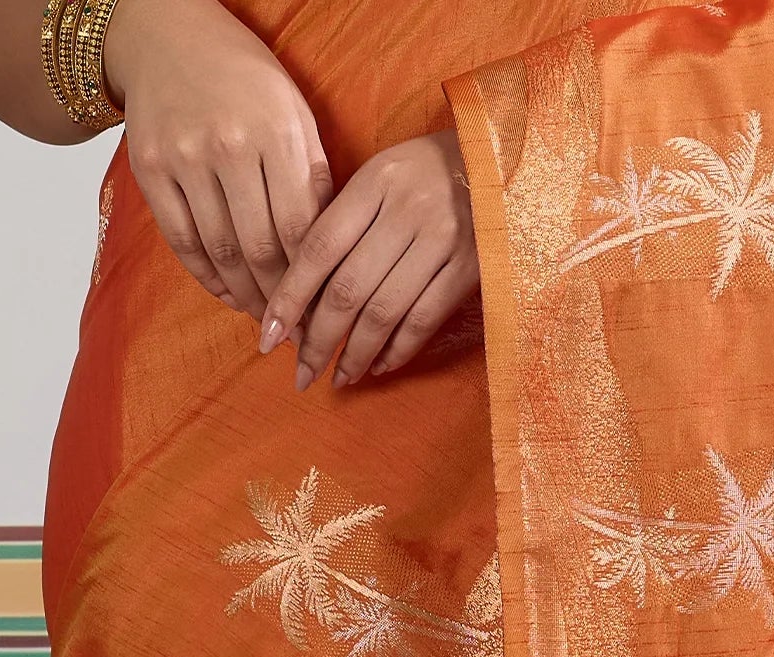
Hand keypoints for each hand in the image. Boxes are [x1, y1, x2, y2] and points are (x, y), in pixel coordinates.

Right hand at [104, 0, 332, 319]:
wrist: (167, 36)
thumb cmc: (245, 79)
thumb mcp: (295, 113)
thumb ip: (313, 178)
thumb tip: (332, 255)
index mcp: (275, 132)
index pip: (301, 231)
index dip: (313, 284)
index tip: (324, 316)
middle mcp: (228, 146)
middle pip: (261, 250)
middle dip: (282, 302)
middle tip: (297, 334)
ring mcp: (184, 157)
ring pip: (222, 253)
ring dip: (247, 297)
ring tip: (266, 319)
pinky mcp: (150, 168)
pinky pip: (182, 241)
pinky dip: (208, 277)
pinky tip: (229, 294)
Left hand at [260, 133, 480, 389]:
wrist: (504, 161)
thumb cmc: (431, 169)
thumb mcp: (384, 174)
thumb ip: (348, 216)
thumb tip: (304, 285)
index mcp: (375, 182)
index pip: (318, 248)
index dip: (290, 297)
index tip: (269, 335)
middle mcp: (405, 211)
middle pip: (348, 288)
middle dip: (319, 339)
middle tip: (301, 374)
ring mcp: (442, 241)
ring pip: (384, 311)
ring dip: (356, 353)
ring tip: (339, 378)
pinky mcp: (471, 268)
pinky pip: (424, 319)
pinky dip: (398, 348)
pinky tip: (379, 366)